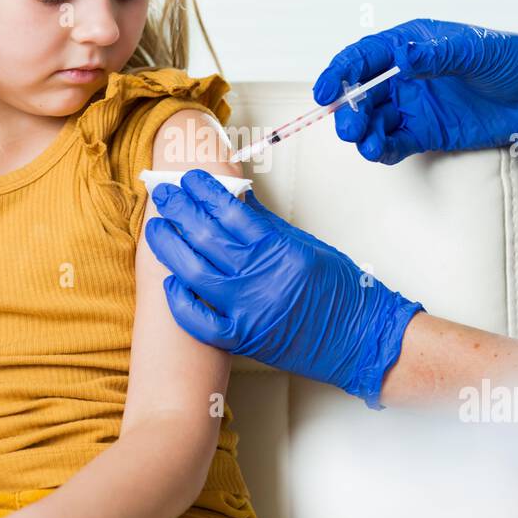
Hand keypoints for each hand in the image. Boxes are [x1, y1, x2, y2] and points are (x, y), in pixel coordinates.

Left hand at [144, 169, 423, 408]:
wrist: (360, 337)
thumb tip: (233, 199)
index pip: (229, 210)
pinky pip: (198, 320)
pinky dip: (180, 300)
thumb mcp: (306, 244)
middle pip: (204, 236)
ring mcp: (247, 311)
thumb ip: (265, 224)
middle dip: (179, 210)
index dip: (203, 191)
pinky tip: (171, 280)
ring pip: (192, 272)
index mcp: (278, 248)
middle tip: (164, 194)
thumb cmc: (341, 290)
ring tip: (157, 227)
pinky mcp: (241, 339)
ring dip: (169, 246)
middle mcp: (259, 278)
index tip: (189, 178)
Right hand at [312, 19, 517, 163]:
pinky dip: (383, 149)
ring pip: (374, 121)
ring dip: (364, 133)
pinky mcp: (426, 133)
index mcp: (410, 45)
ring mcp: (414, 106)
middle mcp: (405, 76)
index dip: (340, 73)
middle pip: (362, 93)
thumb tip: (404, 58)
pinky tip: (381, 152)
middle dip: (350, 110)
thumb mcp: (475, 51)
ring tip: (368, 144)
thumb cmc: (511, 60)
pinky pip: (395, 143)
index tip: (324, 91)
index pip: (365, 57)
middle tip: (350, 126)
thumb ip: (438, 55)